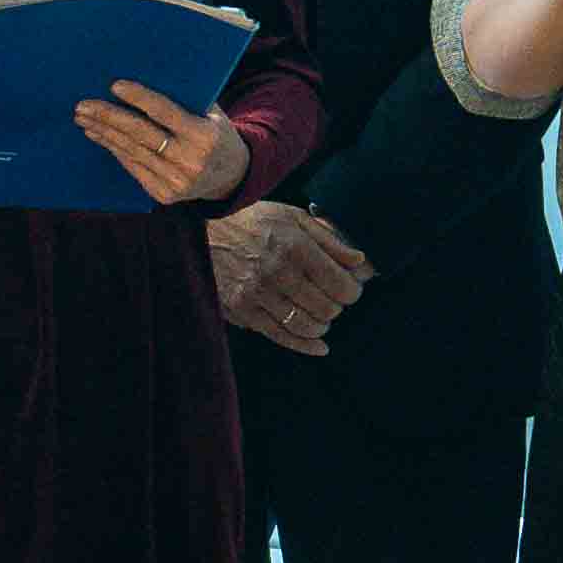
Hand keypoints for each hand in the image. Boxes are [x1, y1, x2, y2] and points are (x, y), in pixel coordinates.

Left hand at [75, 78, 252, 209]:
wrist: (232, 176)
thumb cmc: (215, 132)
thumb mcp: (211, 112)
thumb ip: (184, 98)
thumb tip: (143, 73)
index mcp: (204, 136)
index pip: (165, 113)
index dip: (139, 98)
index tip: (114, 85)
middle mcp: (190, 161)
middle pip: (140, 134)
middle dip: (108, 118)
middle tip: (82, 105)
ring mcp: (176, 182)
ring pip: (131, 151)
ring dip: (103, 133)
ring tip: (84, 118)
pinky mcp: (164, 194)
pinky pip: (133, 167)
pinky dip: (114, 149)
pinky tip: (99, 135)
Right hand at [205, 199, 371, 351]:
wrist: (202, 231)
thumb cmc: (253, 221)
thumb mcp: (293, 217)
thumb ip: (328, 239)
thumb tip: (360, 262)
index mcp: (294, 246)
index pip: (339, 284)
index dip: (352, 291)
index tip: (351, 289)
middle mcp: (277, 272)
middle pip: (326, 308)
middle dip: (337, 307)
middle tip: (334, 300)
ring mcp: (258, 294)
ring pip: (306, 325)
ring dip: (322, 325)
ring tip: (322, 316)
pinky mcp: (242, 311)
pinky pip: (281, 336)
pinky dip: (305, 345)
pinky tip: (319, 346)